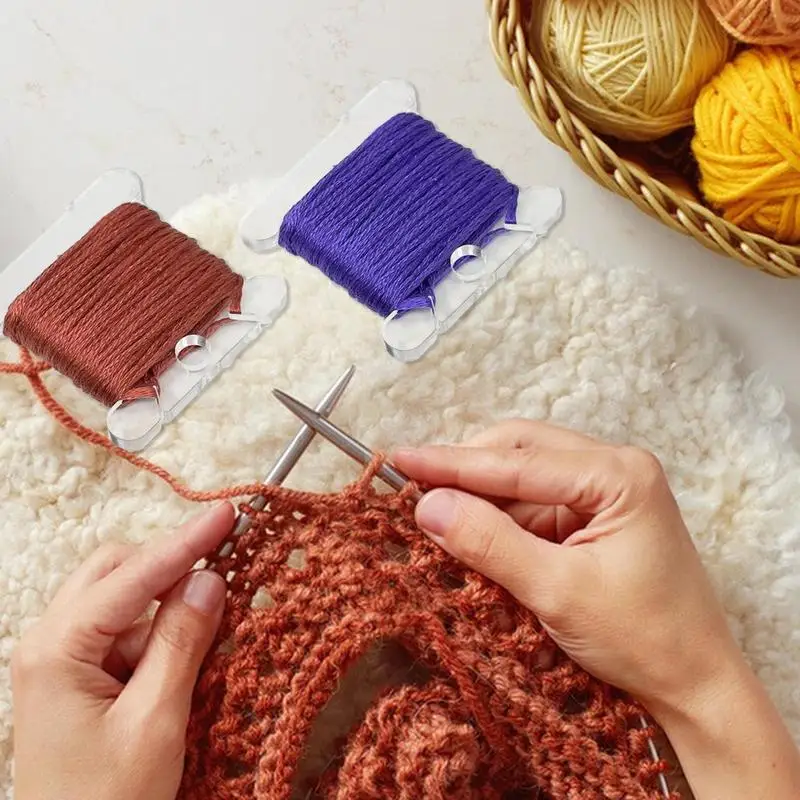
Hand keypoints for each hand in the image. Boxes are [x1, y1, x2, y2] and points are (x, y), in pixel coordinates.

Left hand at [12, 502, 233, 799]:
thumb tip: (209, 578)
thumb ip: (181, 642)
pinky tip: (190, 647)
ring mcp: (63, 660)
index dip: (186, 540)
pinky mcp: (79, 678)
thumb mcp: (155, 721)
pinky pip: (124, 632)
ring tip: (215, 613)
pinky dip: (160, 631)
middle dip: (170, 562)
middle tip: (224, 556)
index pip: (134, 576)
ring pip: (123, 600)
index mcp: (58, 649)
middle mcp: (52, 642)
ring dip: (168, 600)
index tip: (227, 513)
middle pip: (117, 572)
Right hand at [393, 420, 799, 799]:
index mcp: (618, 474)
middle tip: (410, 485)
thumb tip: (427, 506)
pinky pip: (534, 502)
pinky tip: (469, 529)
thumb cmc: (643, 639)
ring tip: (431, 510)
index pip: (517, 461)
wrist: (694, 685)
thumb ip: (490, 543)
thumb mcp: (557, 591)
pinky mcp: (594, 515)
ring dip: (480, 493)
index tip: (400, 458)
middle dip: (466, 469)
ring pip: (523, 473)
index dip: (452, 462)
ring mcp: (606, 490)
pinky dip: (499, 515)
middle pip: (520, 450)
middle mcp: (614, 467)